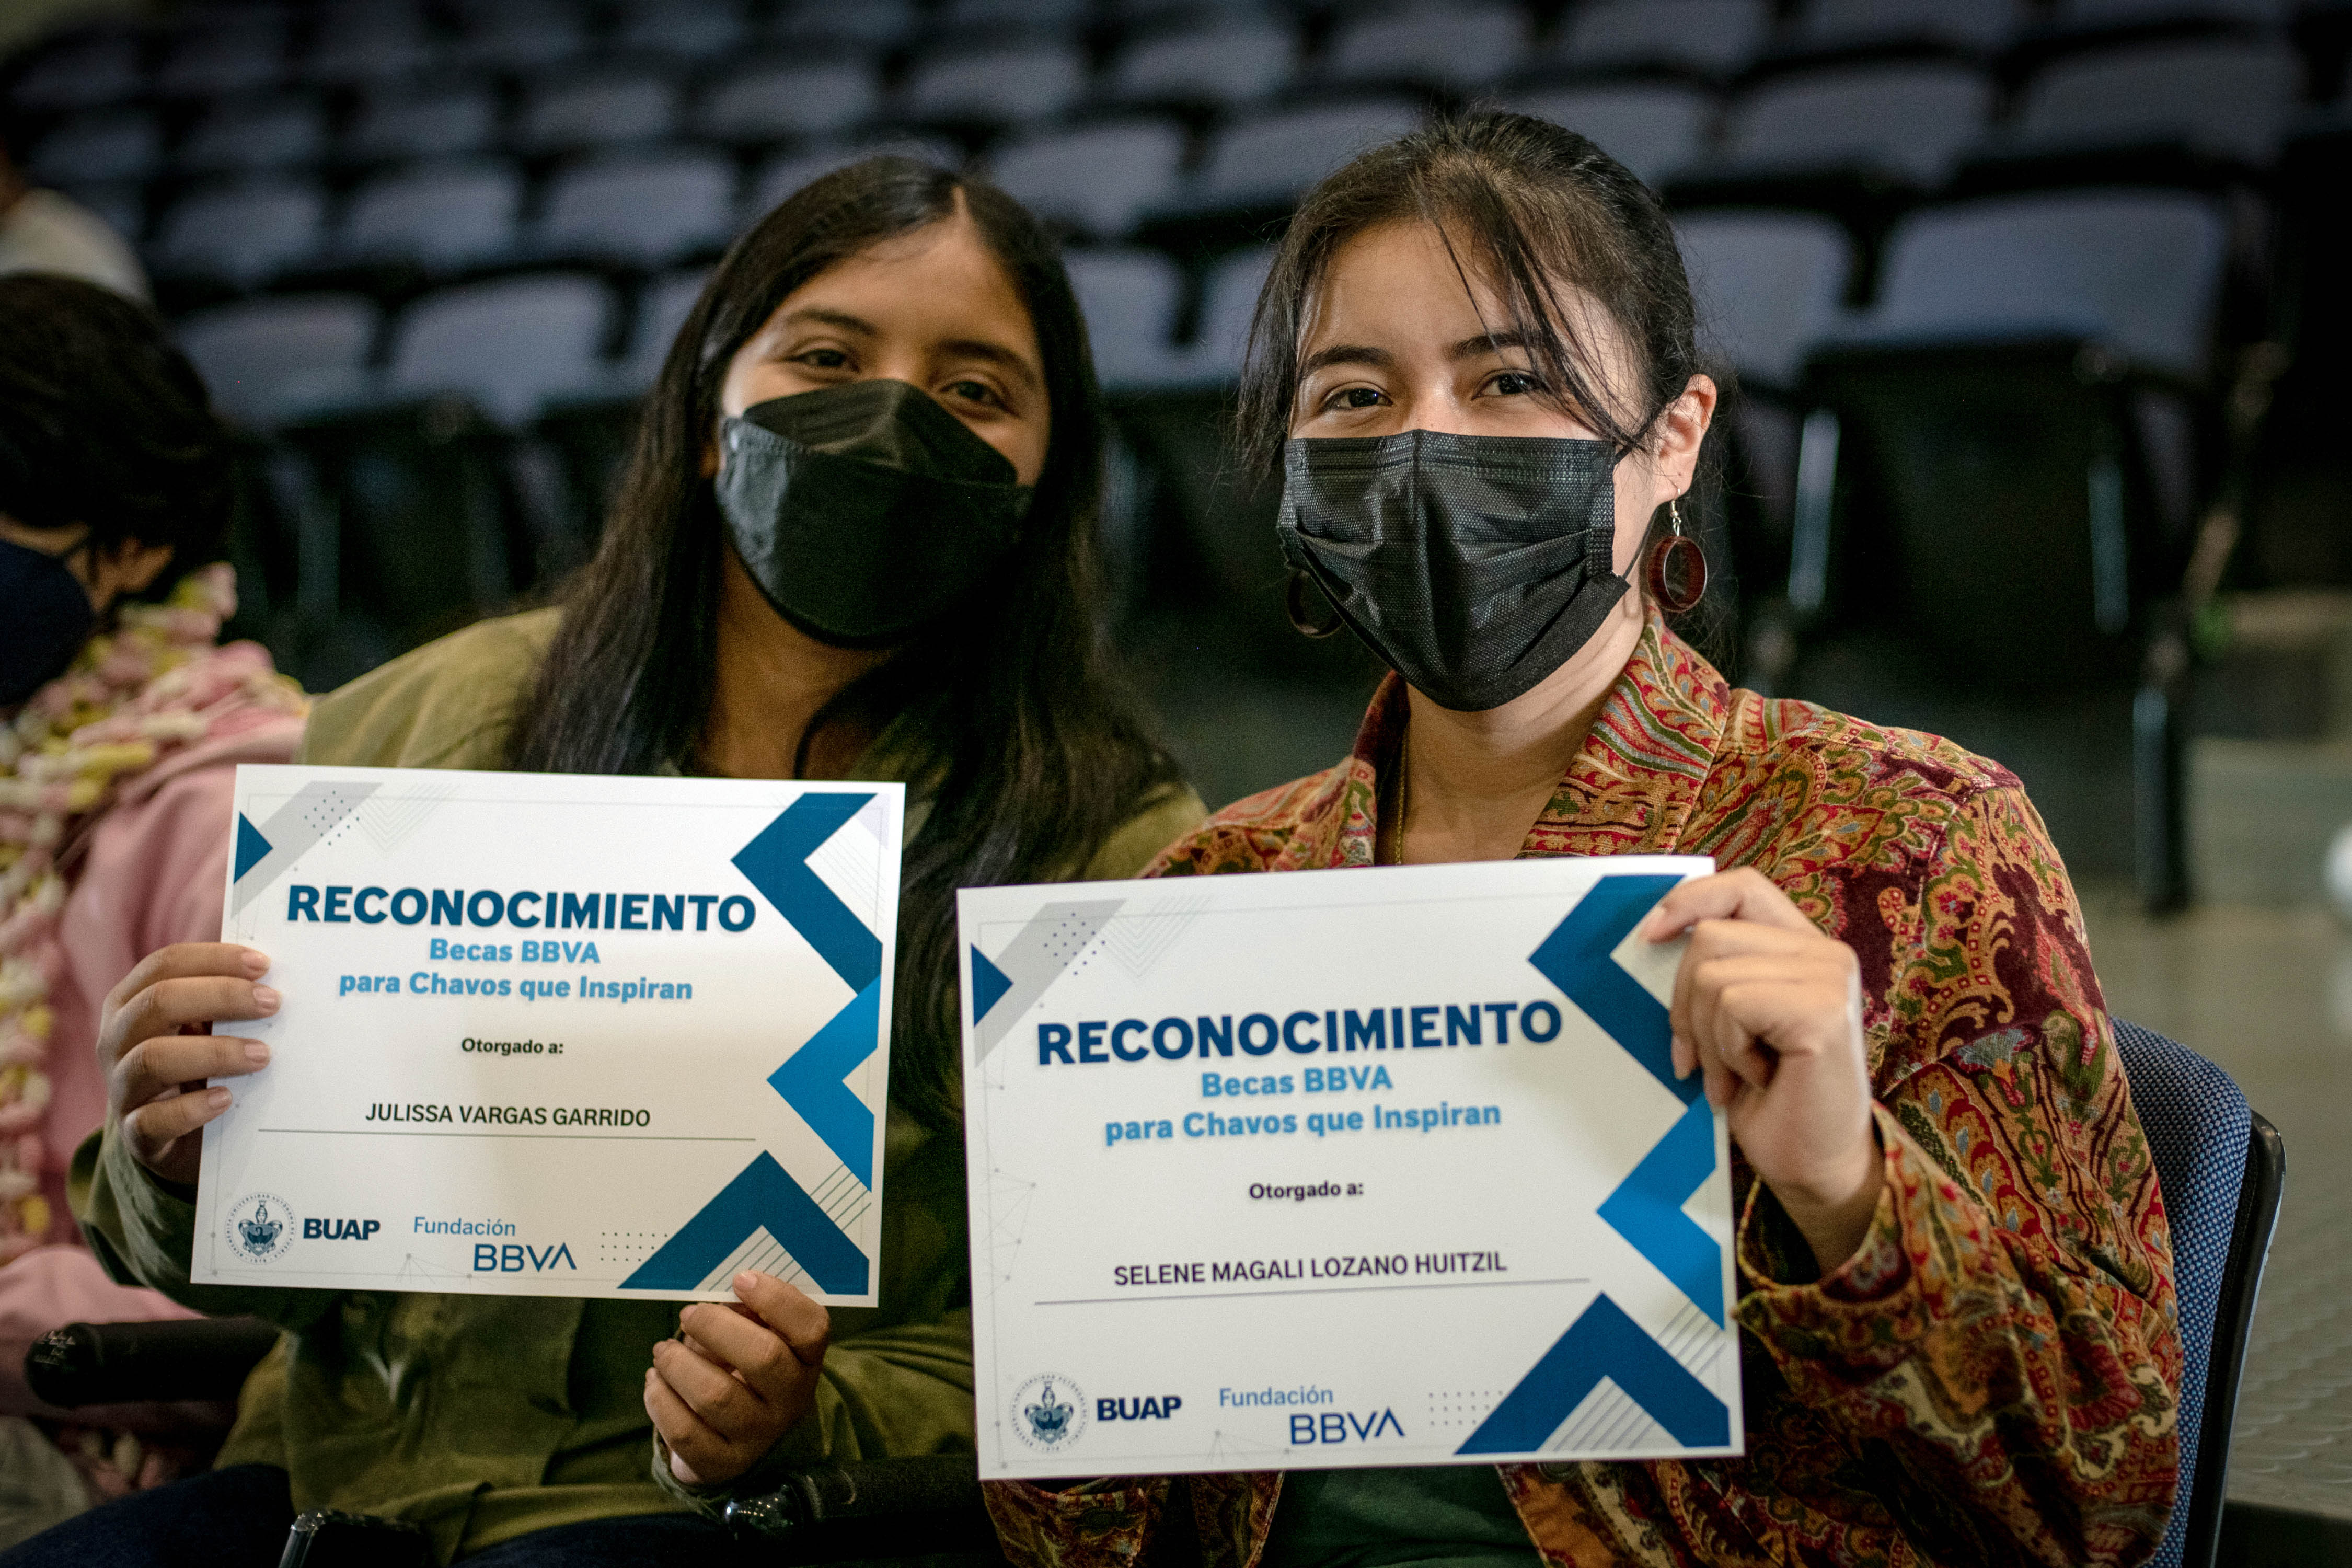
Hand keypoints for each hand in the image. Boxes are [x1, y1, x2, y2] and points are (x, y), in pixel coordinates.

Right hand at [99, 943, 277, 1186]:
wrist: (171, 1135)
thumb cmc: (194, 1065)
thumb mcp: (201, 1028)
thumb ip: (223, 1003)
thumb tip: (274, 977)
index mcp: (129, 1003)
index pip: (164, 965)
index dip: (214, 959)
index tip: (264, 964)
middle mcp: (115, 1040)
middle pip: (159, 1002)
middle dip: (221, 996)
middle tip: (272, 1003)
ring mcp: (121, 1087)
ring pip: (153, 1058)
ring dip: (215, 1052)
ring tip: (262, 1055)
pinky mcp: (136, 1134)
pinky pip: (153, 1120)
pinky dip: (192, 1108)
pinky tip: (226, 1099)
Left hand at [645, 1270, 828, 1485]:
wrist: (738, 1438)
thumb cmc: (744, 1368)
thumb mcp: (759, 1338)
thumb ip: (747, 1312)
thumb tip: (715, 1291)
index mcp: (807, 1361)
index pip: (811, 1328)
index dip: (777, 1299)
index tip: (740, 1278)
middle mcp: (791, 1401)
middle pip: (764, 1357)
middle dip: (717, 1327)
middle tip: (689, 1314)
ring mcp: (759, 1437)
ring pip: (716, 1396)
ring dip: (679, 1364)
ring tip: (663, 1351)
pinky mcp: (723, 1464)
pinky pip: (685, 1432)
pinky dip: (661, 1400)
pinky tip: (656, 1381)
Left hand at [1643, 869, 1881, 1274]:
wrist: (1813, 1165)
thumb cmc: (1768, 1099)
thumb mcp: (1730, 1023)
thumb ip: (1712, 973)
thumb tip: (1649, 935)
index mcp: (1802, 948)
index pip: (1741, 888)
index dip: (1689, 901)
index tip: (1648, 936)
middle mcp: (1825, 953)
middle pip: (1709, 936)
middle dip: (1685, 1003)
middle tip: (1702, 1060)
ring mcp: (1829, 976)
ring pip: (1712, 973)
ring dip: (1709, 1036)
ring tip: (1736, 1074)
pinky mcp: (1823, 1009)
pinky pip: (1733, 1004)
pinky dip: (1729, 1050)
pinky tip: (1758, 1079)